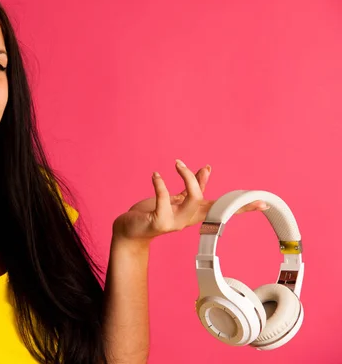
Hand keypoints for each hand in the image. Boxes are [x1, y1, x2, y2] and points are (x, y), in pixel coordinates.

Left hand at [112, 159, 268, 240]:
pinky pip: (164, 201)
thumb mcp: (175, 199)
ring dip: (188, 179)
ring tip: (178, 163)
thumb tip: (207, 169)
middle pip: (215, 207)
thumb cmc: (153, 213)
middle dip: (231, 201)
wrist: (130, 230)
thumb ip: (192, 186)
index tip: (262, 202)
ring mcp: (175, 222)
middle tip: (248, 191)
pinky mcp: (159, 221)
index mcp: (194, 212)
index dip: (241, 205)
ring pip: (193, 200)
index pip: (222, 207)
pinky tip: (156, 175)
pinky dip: (161, 186)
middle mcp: (188, 219)